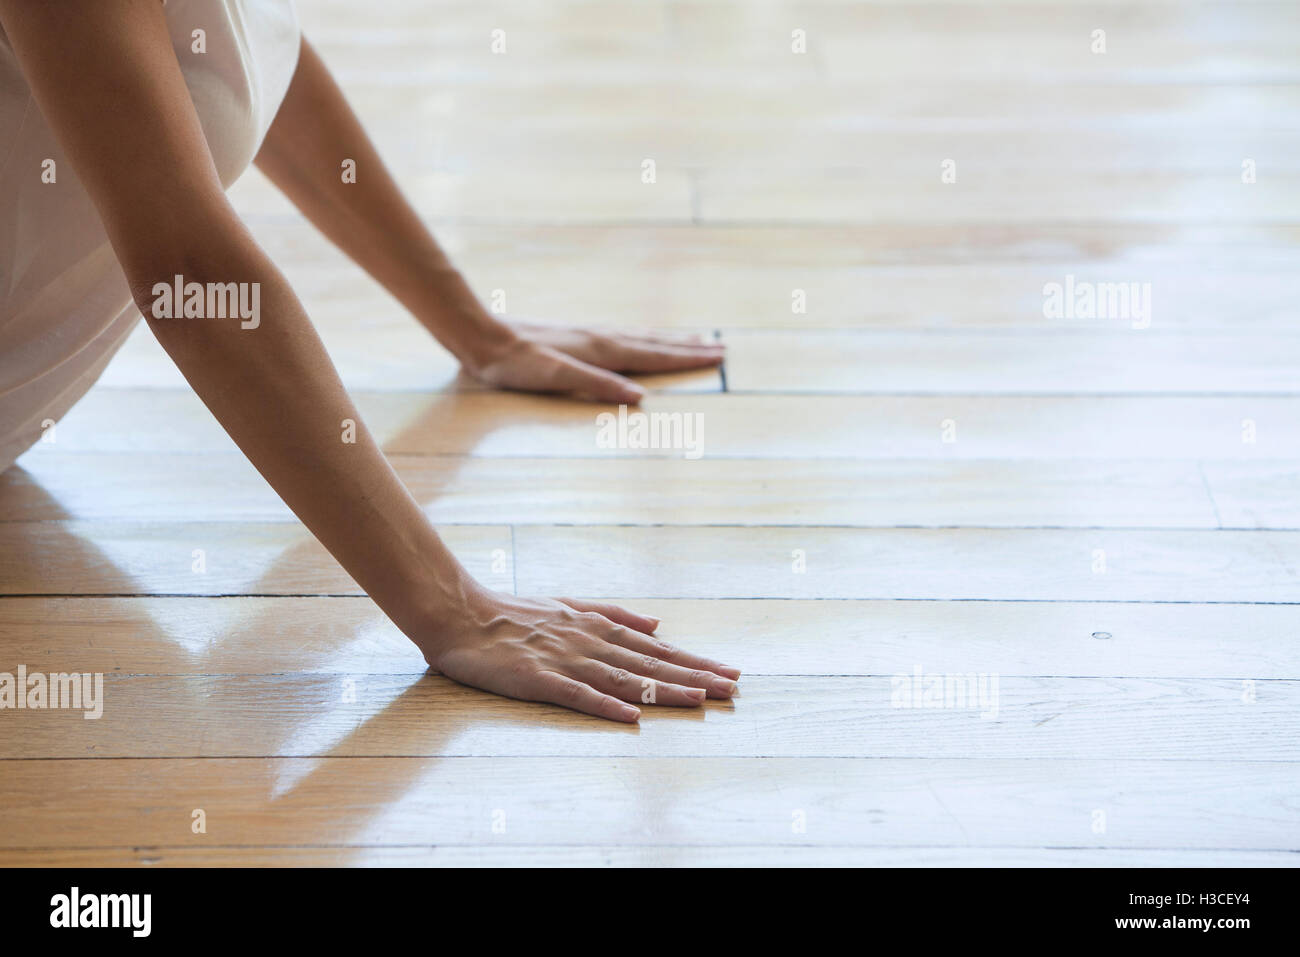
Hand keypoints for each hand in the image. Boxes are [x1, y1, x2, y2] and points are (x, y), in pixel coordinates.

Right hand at [419, 591, 740, 721]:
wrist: (460, 613)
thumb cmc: (513, 612)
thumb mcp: (570, 605)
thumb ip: (614, 614)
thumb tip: (657, 624)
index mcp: (597, 627)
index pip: (656, 649)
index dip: (694, 661)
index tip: (729, 672)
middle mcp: (589, 641)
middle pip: (650, 663)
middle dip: (694, 676)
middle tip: (732, 689)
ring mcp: (565, 659)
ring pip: (623, 677)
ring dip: (663, 690)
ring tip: (700, 701)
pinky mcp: (538, 678)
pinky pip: (577, 694)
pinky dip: (605, 704)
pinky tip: (631, 716)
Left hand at [465, 321, 725, 402]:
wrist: (485, 339)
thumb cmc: (516, 365)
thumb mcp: (555, 377)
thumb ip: (597, 385)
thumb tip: (639, 398)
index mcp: (602, 350)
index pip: (654, 356)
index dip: (687, 358)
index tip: (718, 357)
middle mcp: (602, 338)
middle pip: (655, 343)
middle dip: (689, 348)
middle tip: (722, 347)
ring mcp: (591, 335)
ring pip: (641, 337)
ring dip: (670, 340)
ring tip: (696, 338)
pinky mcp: (578, 337)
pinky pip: (625, 336)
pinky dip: (644, 337)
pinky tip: (641, 339)